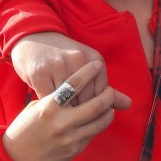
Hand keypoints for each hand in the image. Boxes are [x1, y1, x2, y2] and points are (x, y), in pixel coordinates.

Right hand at [3, 61, 116, 160]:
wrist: (17, 158)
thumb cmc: (26, 126)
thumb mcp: (37, 107)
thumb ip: (57, 97)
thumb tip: (80, 85)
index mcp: (49, 107)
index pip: (74, 84)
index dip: (88, 72)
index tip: (96, 65)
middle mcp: (61, 122)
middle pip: (95, 104)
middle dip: (108, 94)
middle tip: (109, 89)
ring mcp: (70, 137)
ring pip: (100, 121)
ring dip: (109, 110)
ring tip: (108, 104)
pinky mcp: (75, 149)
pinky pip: (94, 133)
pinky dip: (99, 124)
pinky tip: (99, 118)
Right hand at [10, 32, 130, 109]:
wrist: (32, 40)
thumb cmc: (63, 57)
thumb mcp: (85, 66)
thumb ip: (104, 88)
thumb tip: (129, 104)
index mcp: (94, 57)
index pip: (103, 92)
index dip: (97, 107)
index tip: (89, 113)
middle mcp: (78, 59)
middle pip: (87, 98)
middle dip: (82, 112)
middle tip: (76, 119)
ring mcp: (58, 66)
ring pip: (68, 100)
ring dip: (67, 113)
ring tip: (65, 118)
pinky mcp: (40, 74)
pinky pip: (49, 99)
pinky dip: (51, 108)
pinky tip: (51, 111)